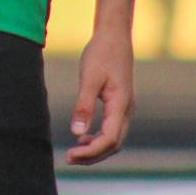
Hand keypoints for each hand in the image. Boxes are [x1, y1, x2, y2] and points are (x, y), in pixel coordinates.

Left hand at [66, 25, 134, 165]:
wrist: (114, 36)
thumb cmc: (101, 54)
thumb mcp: (89, 79)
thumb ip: (84, 106)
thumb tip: (76, 132)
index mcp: (121, 105)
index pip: (109, 139)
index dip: (91, 152)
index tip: (70, 154)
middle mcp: (126, 110)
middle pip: (114, 144)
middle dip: (93, 155)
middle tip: (69, 158)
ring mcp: (125, 108)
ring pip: (114, 139)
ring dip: (96, 149)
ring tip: (74, 152)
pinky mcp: (120, 104)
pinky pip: (112, 129)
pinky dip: (98, 138)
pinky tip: (83, 137)